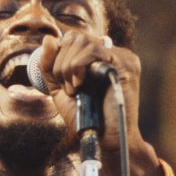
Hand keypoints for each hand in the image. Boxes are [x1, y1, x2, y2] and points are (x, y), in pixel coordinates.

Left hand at [33, 32, 162, 175]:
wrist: (104, 139)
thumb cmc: (85, 117)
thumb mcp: (60, 88)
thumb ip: (50, 65)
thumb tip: (49, 38)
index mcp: (99, 58)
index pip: (72, 39)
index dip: (58, 57)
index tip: (61, 83)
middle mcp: (112, 54)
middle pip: (76, 37)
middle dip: (62, 62)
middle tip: (68, 88)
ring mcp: (121, 57)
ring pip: (84, 41)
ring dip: (69, 67)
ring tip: (74, 89)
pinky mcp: (126, 64)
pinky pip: (95, 50)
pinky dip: (79, 65)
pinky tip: (80, 84)